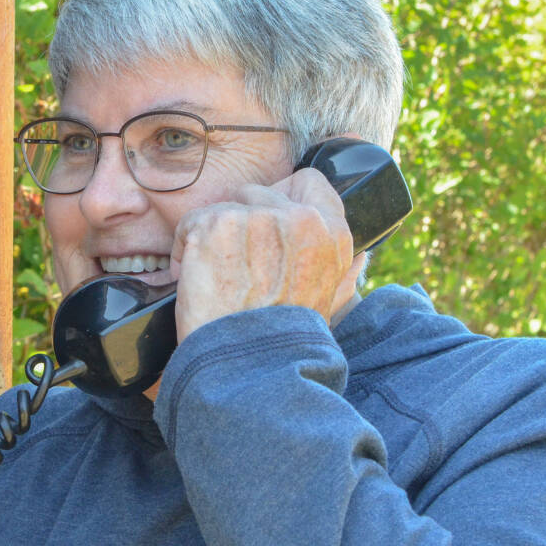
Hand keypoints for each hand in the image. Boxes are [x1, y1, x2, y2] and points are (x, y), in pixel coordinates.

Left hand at [169, 167, 364, 341]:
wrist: (246, 364)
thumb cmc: (282, 339)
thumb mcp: (329, 301)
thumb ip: (343, 271)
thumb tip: (360, 256)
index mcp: (331, 233)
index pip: (308, 181)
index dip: (281, 198)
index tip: (264, 221)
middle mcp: (298, 218)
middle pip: (255, 193)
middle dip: (239, 225)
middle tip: (236, 267)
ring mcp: (257, 217)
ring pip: (221, 207)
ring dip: (211, 239)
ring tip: (216, 278)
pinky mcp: (218, 223)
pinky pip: (191, 222)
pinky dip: (185, 249)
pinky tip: (194, 277)